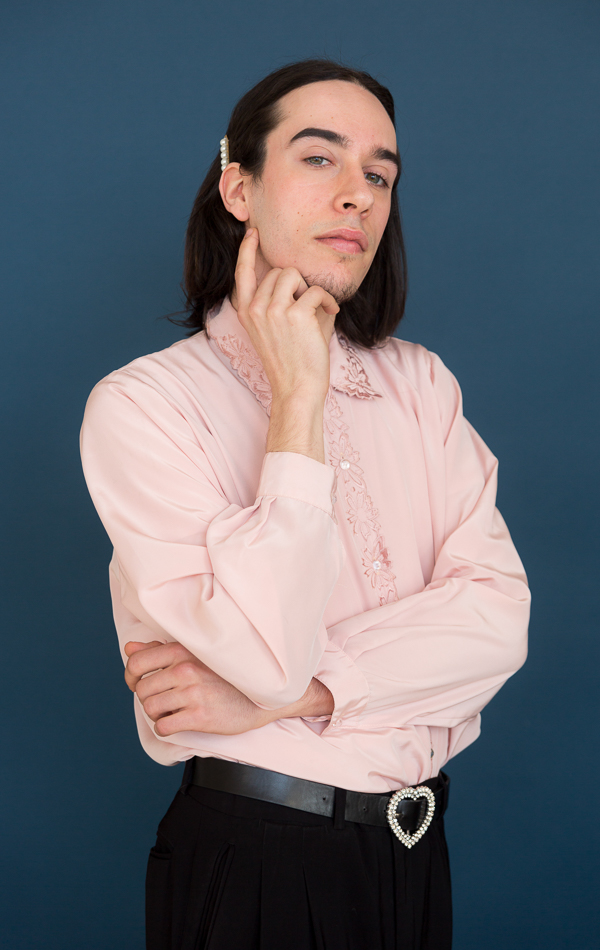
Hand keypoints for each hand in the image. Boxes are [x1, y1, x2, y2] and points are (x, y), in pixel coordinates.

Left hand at [124, 641, 270, 735]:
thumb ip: (159, 650)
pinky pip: (163, 727)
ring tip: (171, 710)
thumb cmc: (224, 674)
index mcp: (182, 650)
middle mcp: (186, 669)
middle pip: (141, 689)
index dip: (131, 676)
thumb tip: (129, 647)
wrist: (260, 694)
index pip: (136, 662)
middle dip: (147, 698)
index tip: (137, 683)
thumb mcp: (194, 654)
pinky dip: (164, 728)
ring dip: (156, 714)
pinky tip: (177, 722)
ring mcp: (193, 693)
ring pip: (150, 708)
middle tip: (162, 699)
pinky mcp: (200, 716)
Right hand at [234, 228, 338, 405]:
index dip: (246, 251)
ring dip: (311, 289)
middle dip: (299, 284)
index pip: (242, 273)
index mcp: (246, 312)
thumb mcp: (276, 328)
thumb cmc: (292, 360)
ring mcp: (273, 310)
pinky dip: (328, 301)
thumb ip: (282, 300)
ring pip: (295, 274)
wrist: (296, 389)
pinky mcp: (295, 314)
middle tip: (309, 306)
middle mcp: (255, 308)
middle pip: (280, 271)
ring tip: (318, 309)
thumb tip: (299, 276)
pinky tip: (330, 314)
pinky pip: (316, 291)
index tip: (252, 233)